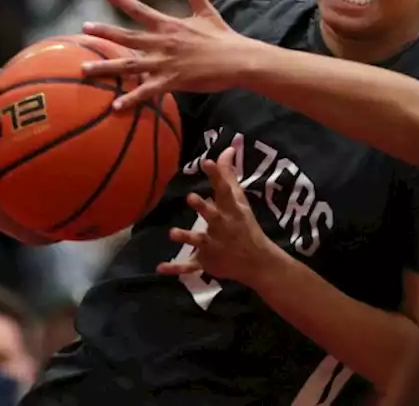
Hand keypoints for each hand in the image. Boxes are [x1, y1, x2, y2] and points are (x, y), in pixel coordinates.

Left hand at [81, 0, 250, 108]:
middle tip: (84, 27)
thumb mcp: (208, 12)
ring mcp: (165, 62)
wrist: (238, 60)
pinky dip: (131, 99)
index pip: (140, 9)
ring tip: (84, 70)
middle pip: (126, 36)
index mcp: (169, 25)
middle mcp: (162, 42)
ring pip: (128, 65)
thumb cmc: (224, 37)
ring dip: (105, 67)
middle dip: (104, 32)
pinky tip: (115, 106)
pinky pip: (147, 91)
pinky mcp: (172, 81)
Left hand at [156, 146, 278, 282]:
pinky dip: (176, 268)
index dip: (217, 175)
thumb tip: (228, 149)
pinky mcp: (206, 262)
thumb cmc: (244, 226)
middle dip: (203, 207)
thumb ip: (228, 176)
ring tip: (173, 233)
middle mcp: (222, 226)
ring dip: (187, 237)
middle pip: (212, 215)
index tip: (207, 162)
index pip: (224, 190)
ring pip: (199, 240)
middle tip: (191, 197)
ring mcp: (214, 245)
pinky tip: (161, 268)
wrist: (257, 261)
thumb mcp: (239, 201)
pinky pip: (190, 266)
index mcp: (231, 210)